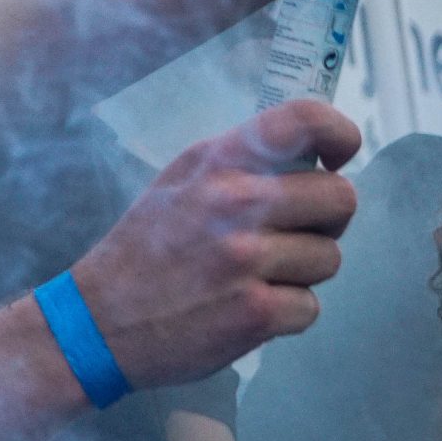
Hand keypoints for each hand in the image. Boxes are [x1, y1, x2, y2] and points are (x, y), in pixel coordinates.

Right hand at [71, 99, 358, 390]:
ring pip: (329, 258)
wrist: (101, 320)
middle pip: (341, 197)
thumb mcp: (179, 182)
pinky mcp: (256, 312)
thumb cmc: (145, 248)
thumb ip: (239, 164)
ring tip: (254, 276)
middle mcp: (234, 203)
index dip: (338, 132)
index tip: (338, 157)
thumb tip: (311, 158)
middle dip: (327, 220)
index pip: (301, 120)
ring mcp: (246, 259)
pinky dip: (286, 314)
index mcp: (217, 163)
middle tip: (293, 233)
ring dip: (302, 273)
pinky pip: (311, 307)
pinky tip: (246, 308)